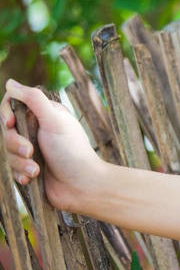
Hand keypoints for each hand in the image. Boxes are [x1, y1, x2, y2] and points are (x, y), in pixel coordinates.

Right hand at [1, 79, 105, 211]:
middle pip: (6, 130)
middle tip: (30, 152)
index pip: (13, 105)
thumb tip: (10, 83)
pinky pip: (11, 169)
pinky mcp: (29, 167)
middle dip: (15, 144)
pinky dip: (21, 174)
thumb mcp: (54, 121)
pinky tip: (32, 178)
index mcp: (44, 114)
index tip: (10, 123)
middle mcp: (37, 130)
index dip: (7, 114)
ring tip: (37, 170)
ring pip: (7, 152)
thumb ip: (33, 100)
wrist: (83, 186)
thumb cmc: (72, 151)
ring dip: (20, 163)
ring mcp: (33, 149)